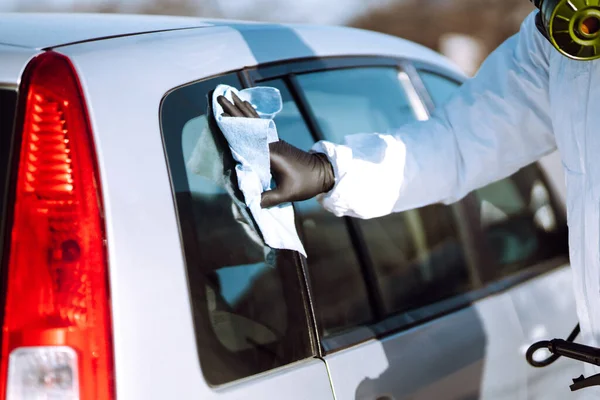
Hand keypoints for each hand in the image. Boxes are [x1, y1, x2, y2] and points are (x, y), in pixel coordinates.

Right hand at [216, 93, 334, 207]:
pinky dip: (251, 116)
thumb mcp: (287, 193)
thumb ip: (268, 198)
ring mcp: (274, 141)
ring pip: (254, 121)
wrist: (323, 174)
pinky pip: (260, 126)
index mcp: (271, 153)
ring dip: (241, 109)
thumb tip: (250, 203)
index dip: (234, 127)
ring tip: (229, 95)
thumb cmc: (306, 183)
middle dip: (234, 110)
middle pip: (249, 123)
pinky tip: (246, 106)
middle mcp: (271, 143)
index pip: (247, 139)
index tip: (220, 115)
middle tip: (220, 97)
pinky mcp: (277, 143)